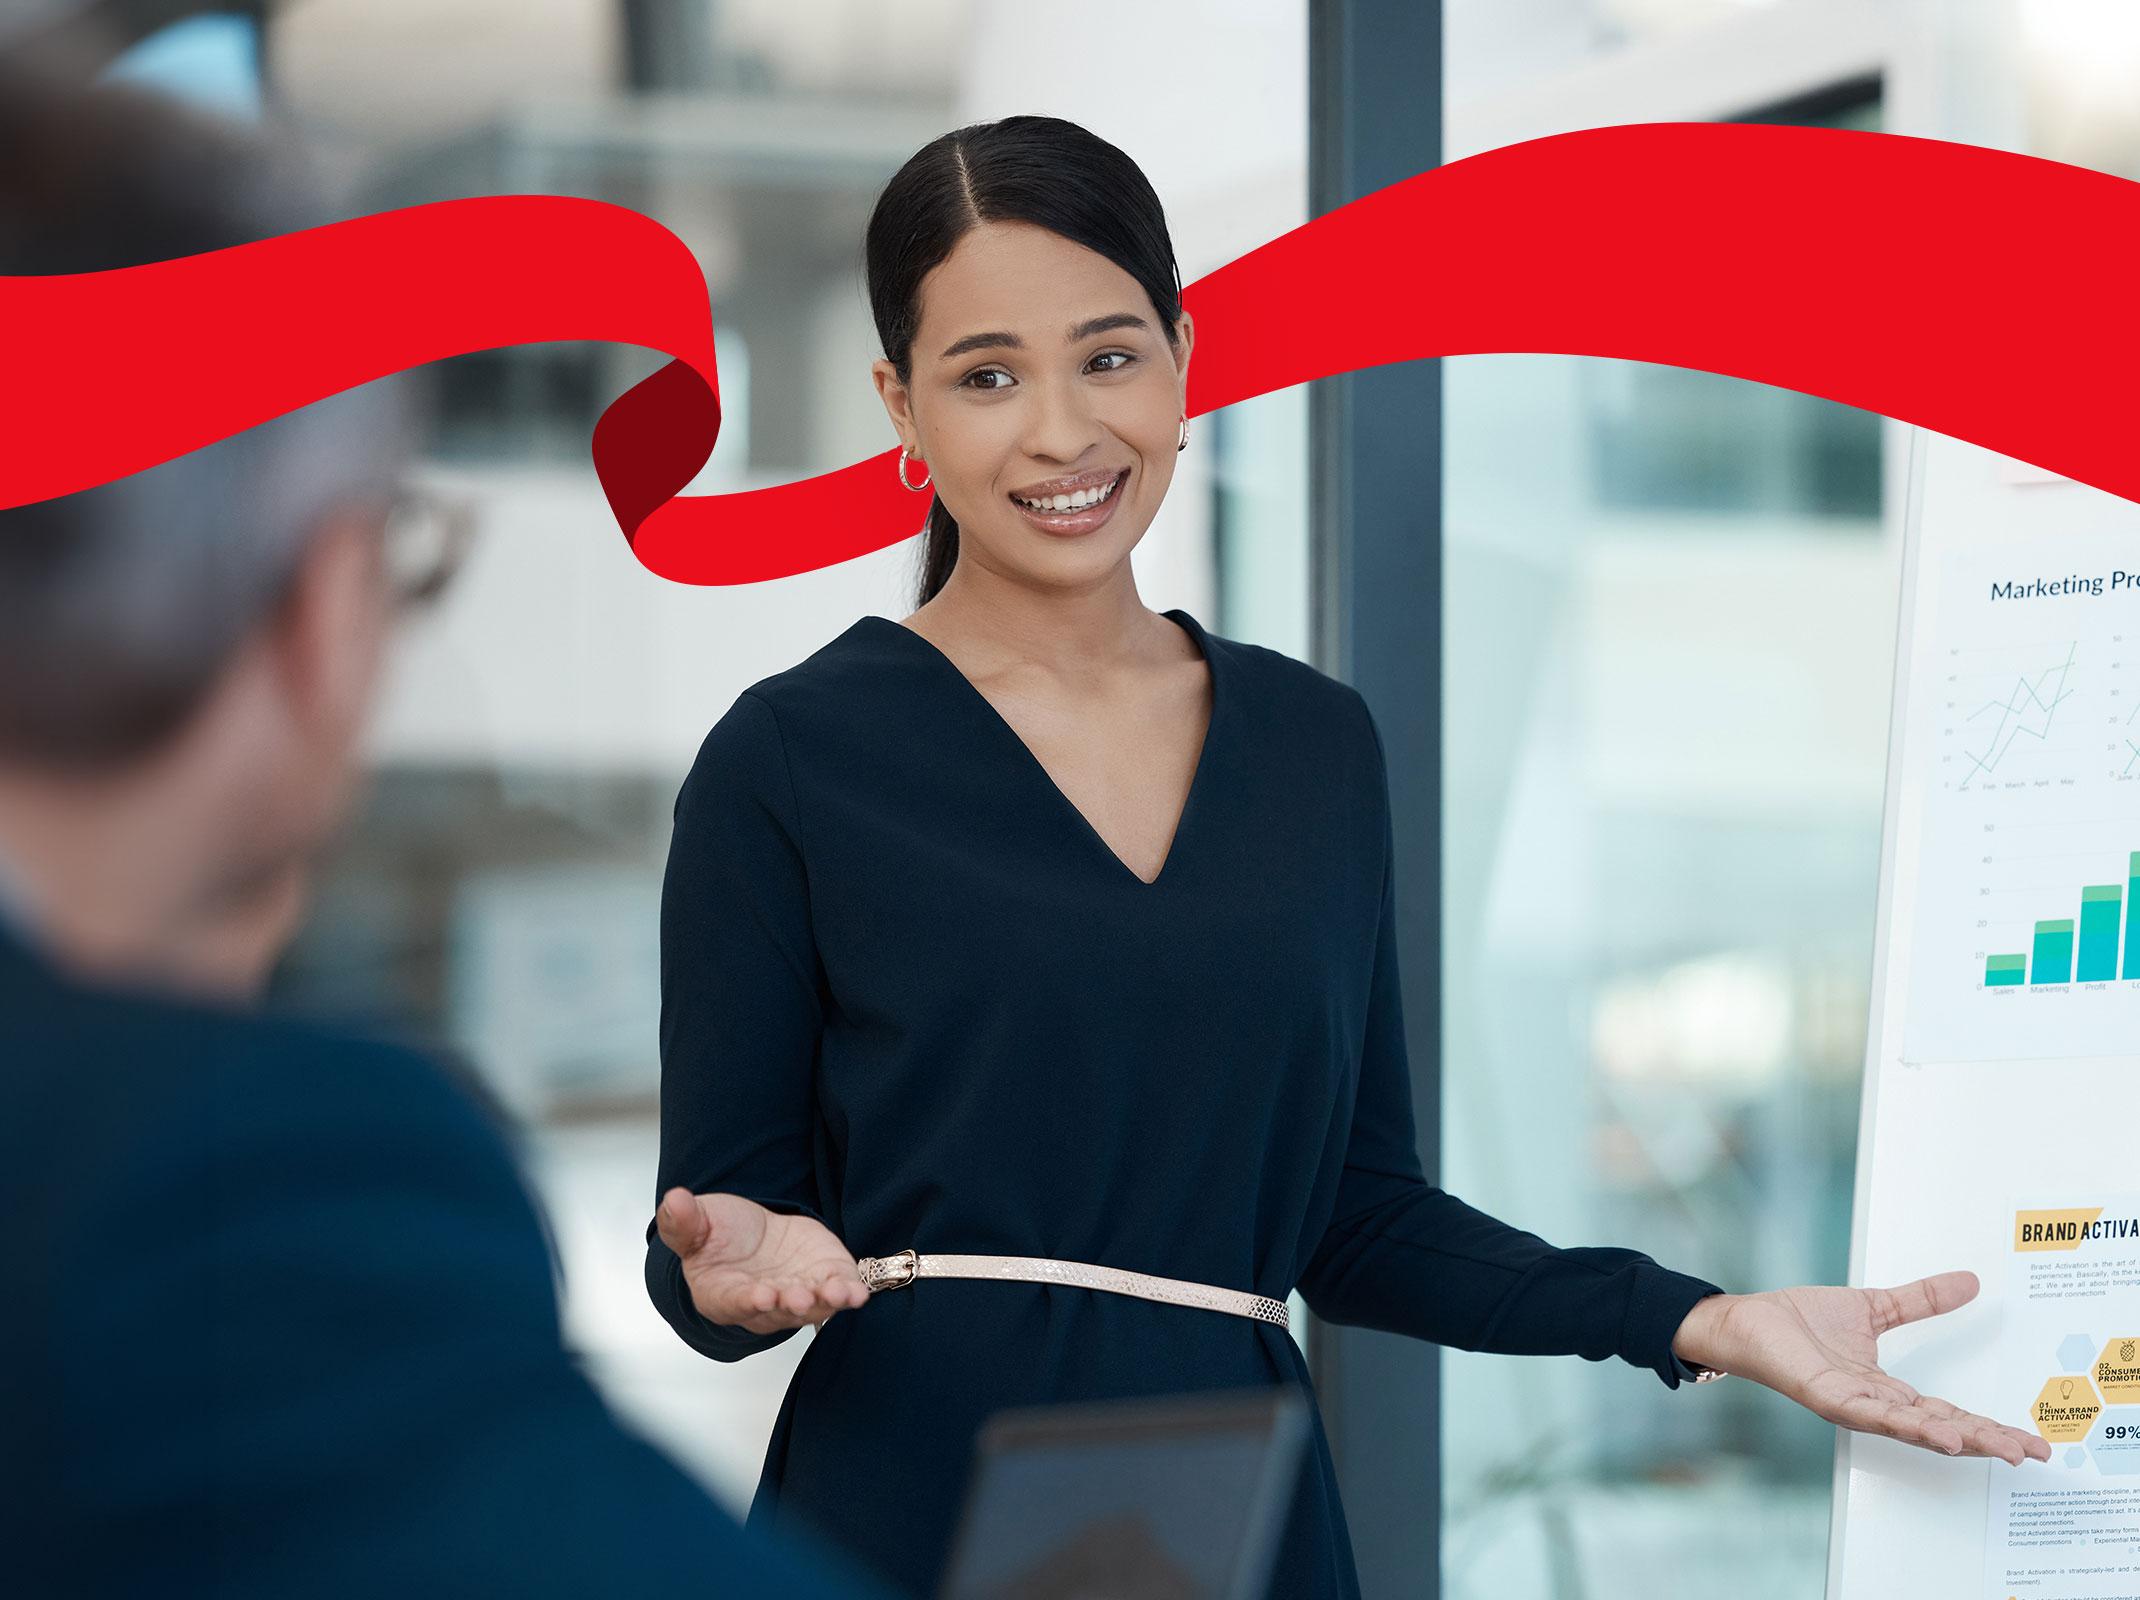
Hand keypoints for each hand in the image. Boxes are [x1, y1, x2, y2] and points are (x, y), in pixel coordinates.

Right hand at [655, 1188, 870, 1334]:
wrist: (752, 1236)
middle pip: (779, 1312)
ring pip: (813, 1308)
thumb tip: (674, 1200)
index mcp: (723, 1294)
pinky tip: (859, 1292)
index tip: (761, 1296)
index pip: (736, 1302)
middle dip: (792, 1305)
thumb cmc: (718, 1236)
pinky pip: (838, 1292)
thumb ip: (684, 1221)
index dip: (749, 1301)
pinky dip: (849, 1293)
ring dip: (827, 1302)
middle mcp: (762, 1305)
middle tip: (802, 1298)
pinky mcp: (824, 1281)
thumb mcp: (696, 1223)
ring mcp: (796, 1296)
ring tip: (841, 1294)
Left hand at [1672, 1271, 2051, 1466]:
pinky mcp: (1826, 1396)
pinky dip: (1906, 1425)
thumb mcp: (1874, 1306)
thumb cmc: (1800, 1321)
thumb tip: (1968, 1282)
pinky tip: (1939, 1435)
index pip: (1948, 1412)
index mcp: (1886, 1388)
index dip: (1988, 1425)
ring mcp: (1851, 1404)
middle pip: (1941, 1428)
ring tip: (1999, 1447)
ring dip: (1958, 1438)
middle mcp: (1873, 1403)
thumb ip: (1920, 1299)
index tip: (2031, 1437)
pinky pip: (1871, 1414)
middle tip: (2032, 1452)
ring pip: (1912, 1428)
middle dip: (1988, 1441)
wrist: (1748, 1320)